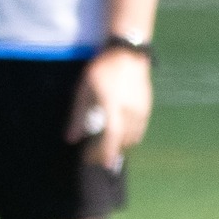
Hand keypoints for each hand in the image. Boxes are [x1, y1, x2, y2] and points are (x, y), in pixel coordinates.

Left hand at [68, 49, 152, 167]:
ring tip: (105, 145)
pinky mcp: (147, 108)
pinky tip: (119, 134)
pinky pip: (140, 130)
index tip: (103, 165)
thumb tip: (71, 140)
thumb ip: (77, 116)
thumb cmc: (102, 69)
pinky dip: (129, 137)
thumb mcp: (84, 90)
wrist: (128, 53)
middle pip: (122, 141)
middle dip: (109, 151)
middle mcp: (130, 111)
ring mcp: (141, 110)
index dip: (107, 153)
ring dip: (120, 145)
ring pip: (133, 138)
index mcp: (113, 106)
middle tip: (93, 155)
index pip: (112, 136)